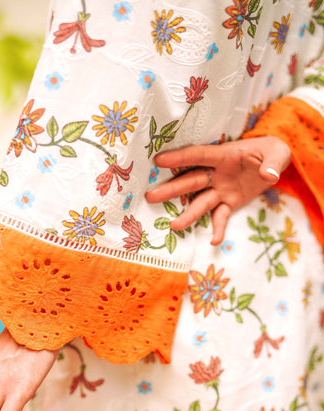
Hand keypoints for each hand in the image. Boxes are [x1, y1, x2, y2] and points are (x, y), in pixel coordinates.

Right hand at [145, 136, 290, 244]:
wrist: (274, 163)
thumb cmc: (272, 152)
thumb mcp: (277, 153)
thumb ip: (273, 163)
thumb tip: (269, 175)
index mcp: (225, 156)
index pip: (199, 156)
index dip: (179, 158)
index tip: (158, 161)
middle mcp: (217, 174)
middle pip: (191, 182)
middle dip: (172, 189)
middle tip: (150, 197)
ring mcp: (221, 189)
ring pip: (200, 202)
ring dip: (188, 214)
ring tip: (174, 226)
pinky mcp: (229, 203)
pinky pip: (221, 217)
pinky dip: (218, 229)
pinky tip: (214, 241)